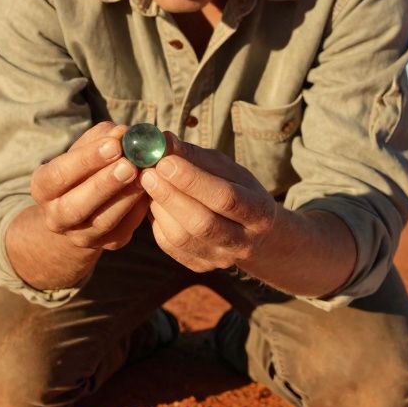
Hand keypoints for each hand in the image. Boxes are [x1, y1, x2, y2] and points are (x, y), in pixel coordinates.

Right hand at [30, 122, 148, 250]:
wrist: (84, 209)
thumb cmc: (84, 168)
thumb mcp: (85, 149)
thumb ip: (102, 138)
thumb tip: (123, 133)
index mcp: (43, 188)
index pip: (58, 175)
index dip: (86, 160)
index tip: (114, 145)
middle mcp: (56, 217)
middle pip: (76, 205)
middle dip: (105, 184)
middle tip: (129, 164)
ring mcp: (81, 235)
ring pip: (103, 221)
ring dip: (125, 197)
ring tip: (143, 175)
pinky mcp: (107, 244)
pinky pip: (124, 230)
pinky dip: (138, 210)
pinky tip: (149, 191)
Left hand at [138, 132, 278, 271]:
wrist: (251, 231)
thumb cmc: (236, 189)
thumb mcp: (225, 168)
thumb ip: (195, 155)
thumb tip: (163, 140)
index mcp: (260, 212)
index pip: (226, 198)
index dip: (193, 180)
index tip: (165, 161)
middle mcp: (244, 242)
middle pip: (202, 223)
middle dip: (170, 195)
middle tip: (147, 173)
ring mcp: (221, 259)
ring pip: (182, 237)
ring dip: (160, 208)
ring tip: (148, 184)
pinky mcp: (200, 266)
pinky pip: (170, 246)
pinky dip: (157, 222)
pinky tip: (154, 203)